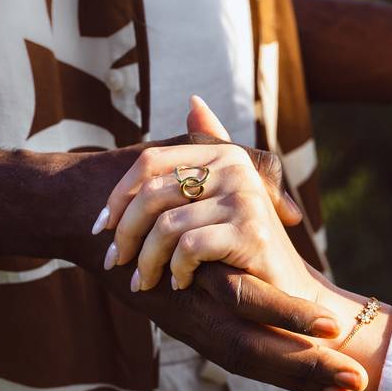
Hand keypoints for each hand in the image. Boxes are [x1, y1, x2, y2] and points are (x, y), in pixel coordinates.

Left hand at [100, 97, 318, 299]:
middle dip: (125, 234)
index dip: (118, 196)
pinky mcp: (250, 231)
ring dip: (147, 261)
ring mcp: (245, 198)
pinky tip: (180, 284)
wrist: (290, 291)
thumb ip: (210, 148)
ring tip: (145, 282)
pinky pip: (189, 246)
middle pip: (152, 193)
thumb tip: (193, 99)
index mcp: (224, 154)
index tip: (101, 229)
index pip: (151, 162)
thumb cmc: (248, 247)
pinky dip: (177, 270)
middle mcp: (236, 168)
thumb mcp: (225, 196)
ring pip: (166, 226)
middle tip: (114, 263)